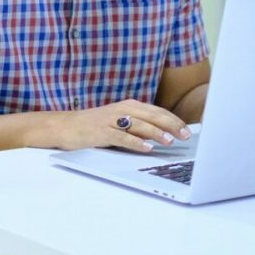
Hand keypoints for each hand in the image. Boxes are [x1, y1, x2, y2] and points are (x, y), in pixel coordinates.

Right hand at [57, 99, 191, 152]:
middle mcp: (123, 109)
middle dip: (171, 125)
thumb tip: (162, 135)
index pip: (157, 112)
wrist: (66, 126)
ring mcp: (112, 120)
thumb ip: (138, 126)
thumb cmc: (96, 126)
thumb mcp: (119, 122)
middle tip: (185, 135)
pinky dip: (135, 142)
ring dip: (156, 133)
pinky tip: (146, 148)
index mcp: (129, 106)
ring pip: (139, 125)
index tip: (188, 130)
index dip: (174, 120)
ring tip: (170, 141)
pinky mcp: (102, 132)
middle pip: (152, 116)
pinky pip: (122, 137)